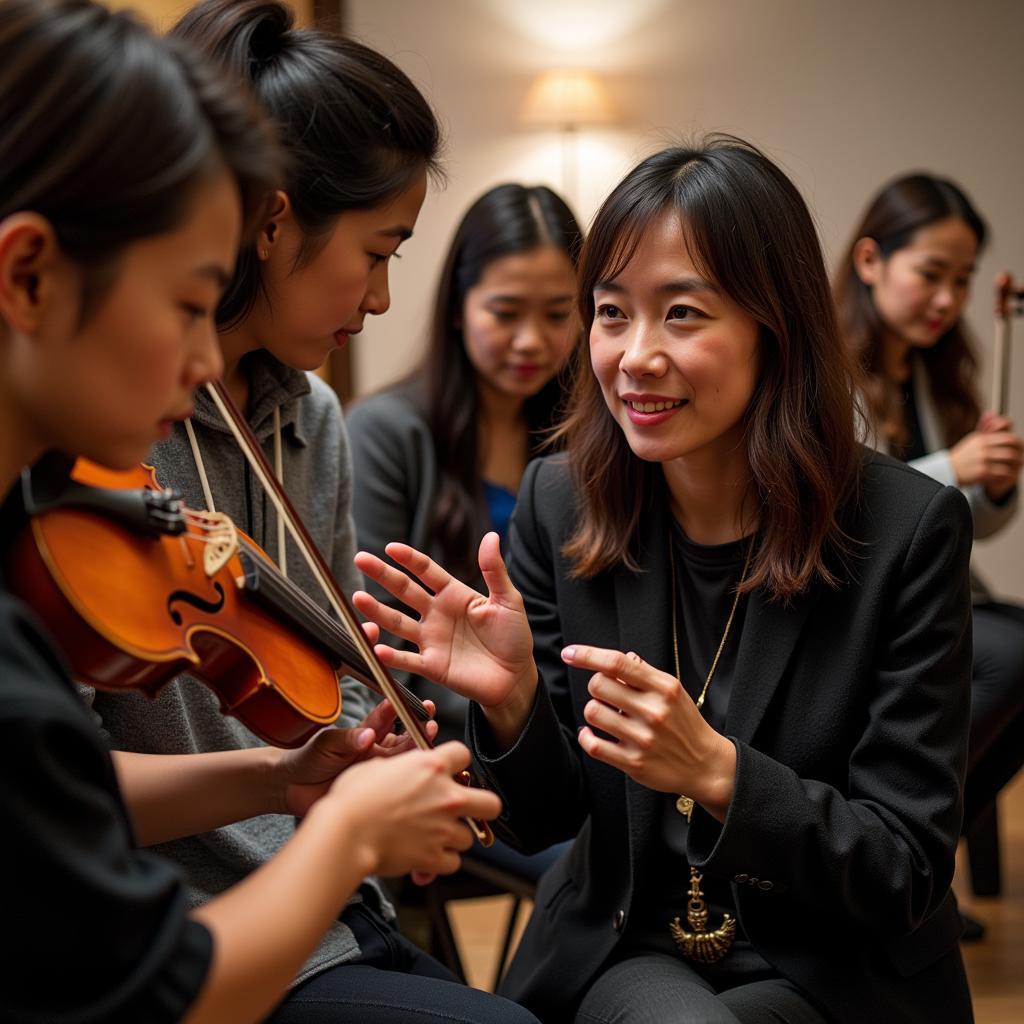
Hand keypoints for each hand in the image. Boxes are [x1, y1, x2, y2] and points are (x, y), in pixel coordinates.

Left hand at [277, 699, 438, 817]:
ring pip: (404, 758)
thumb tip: (368, 736)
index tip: (409, 700)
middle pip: (402, 737)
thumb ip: (347, 739)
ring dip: (417, 747)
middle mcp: (374, 752)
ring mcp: (377, 772)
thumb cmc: (307, 761)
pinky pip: (397, 782)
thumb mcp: (326, 744)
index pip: (384, 719)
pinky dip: (409, 774)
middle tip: (428, 717)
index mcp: (363, 736)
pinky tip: (418, 768)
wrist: (291, 790)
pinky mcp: (376, 791)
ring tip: (429, 734)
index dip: (398, 709)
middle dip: (417, 726)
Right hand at [321, 741, 501, 878]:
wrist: (345, 833)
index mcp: (432, 767)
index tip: (450, 770)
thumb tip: (403, 771)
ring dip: (453, 838)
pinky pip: (452, 863)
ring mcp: (444, 828)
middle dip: (481, 807)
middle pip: (490, 803)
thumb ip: (401, 767)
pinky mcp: (435, 857)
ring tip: (432, 837)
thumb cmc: (353, 799)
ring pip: (469, 837)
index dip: (457, 762)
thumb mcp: (376, 766)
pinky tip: (425, 857)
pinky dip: (441, 862)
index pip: (464, 755)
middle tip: (467, 810)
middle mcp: (446, 796)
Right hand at [353, 533, 536, 710]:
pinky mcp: (432, 666)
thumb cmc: (514, 636)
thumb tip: (491, 536)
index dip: (409, 559)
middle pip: (404, 590)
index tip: (390, 547)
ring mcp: (431, 639)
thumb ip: (495, 571)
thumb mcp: (508, 600)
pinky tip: (376, 647)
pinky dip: (391, 655)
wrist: (516, 677)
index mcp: (454, 594)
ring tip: (357, 598)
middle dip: (382, 575)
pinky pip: (407, 659)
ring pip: (398, 622)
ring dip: (377, 611)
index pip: (426, 571)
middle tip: (360, 558)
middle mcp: (436, 614)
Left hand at [563, 645, 736, 822]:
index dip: (588, 655)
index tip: (569, 653)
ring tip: (608, 715)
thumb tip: (623, 658)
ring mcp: (643, 738)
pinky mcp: (634, 763)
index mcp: (663, 688)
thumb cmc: (684, 722)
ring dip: (594, 711)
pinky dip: (586, 736)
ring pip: (593, 712)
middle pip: (598, 685)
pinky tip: (591, 733)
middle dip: (597, 686)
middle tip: (608, 695)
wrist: (705, 764)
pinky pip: (593, 745)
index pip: (617, 663)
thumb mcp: (672, 690)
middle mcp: (653, 711)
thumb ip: (645, 673)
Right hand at [950, 413, 1022, 498]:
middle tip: (1020, 458)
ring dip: (1015, 464)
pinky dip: (1007, 475)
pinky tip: (1006, 476)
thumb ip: (985, 427)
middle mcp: (983, 448)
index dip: (1018, 443)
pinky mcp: (983, 472)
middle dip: (1019, 452)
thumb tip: (991, 413)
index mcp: (982, 439)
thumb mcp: (973, 439)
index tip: (1019, 448)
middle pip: (1011, 446)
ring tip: (1015, 468)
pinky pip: (1002, 472)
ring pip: (1009, 459)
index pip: (1008, 437)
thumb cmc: (962, 456)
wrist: (948, 470)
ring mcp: (983, 460)